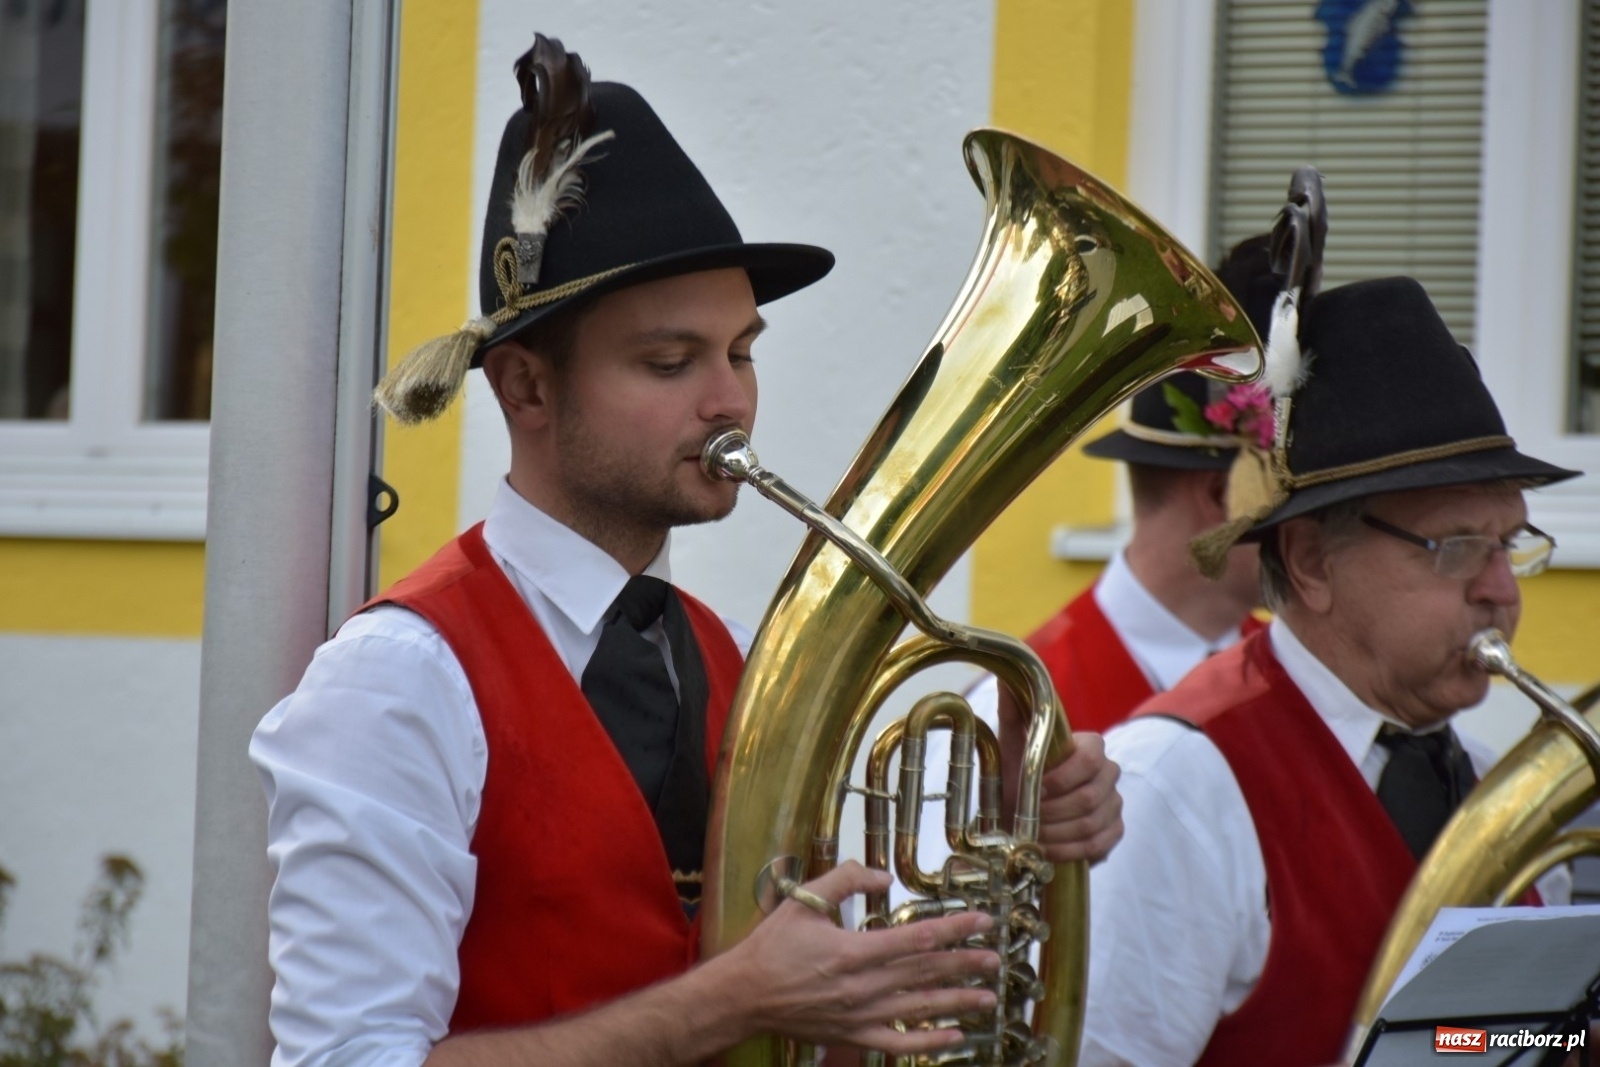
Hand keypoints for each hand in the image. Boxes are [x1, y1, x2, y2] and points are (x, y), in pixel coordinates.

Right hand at [713, 860, 1000, 1056]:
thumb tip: (883, 875)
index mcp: (853, 952)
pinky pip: (899, 1043)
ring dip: (957, 1001)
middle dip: (964, 963)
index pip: (916, 939)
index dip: (953, 929)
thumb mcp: (804, 900)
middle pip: (924, 973)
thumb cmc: (771, 947)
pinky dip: (928, 1042)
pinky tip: (955, 1038)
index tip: (981, 921)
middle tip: (996, 957)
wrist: (744, 995)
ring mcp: (861, 1015)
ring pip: (919, 1008)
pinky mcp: (854, 1035)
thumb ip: (845, 880)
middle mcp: (862, 987)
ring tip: (989, 996)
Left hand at [998, 684, 1123, 863]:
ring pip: (1092, 824)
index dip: (1060, 778)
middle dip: (1052, 812)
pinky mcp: (1114, 831)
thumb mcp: (1012, 739)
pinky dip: (1068, 850)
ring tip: (1032, 834)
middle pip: (1089, 797)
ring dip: (1056, 833)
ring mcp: (1114, 803)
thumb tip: (1010, 670)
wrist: (1022, 808)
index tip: (1034, 789)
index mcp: (1091, 746)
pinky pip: (1099, 845)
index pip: (1090, 758)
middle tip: (1027, 818)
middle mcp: (1109, 773)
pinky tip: (1047, 848)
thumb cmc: (1018, 771)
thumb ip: (1015, 705)